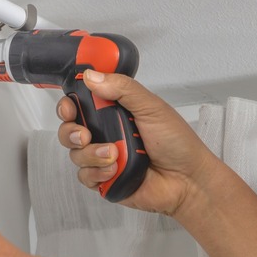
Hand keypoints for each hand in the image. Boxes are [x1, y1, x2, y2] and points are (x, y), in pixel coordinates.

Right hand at [56, 69, 218, 214]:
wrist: (188, 180)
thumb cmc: (177, 143)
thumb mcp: (152, 107)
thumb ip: (123, 89)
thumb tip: (92, 76)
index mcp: (113, 113)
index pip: (79, 105)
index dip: (68, 106)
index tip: (69, 108)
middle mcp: (105, 134)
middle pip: (69, 130)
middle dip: (71, 132)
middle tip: (85, 135)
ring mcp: (102, 157)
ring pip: (75, 154)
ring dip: (91, 154)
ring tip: (114, 154)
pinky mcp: (103, 179)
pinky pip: (84, 176)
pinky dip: (97, 173)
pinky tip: (114, 170)